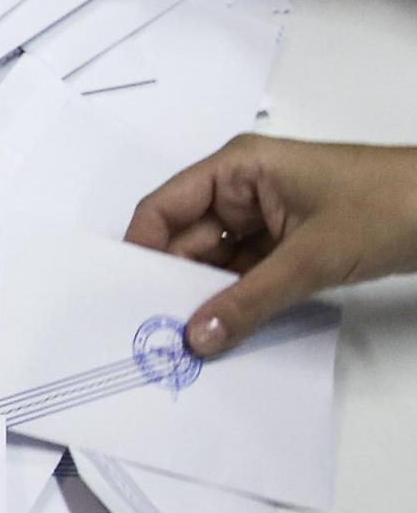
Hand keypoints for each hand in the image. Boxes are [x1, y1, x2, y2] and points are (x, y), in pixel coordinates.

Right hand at [124, 134, 416, 352]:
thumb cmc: (388, 206)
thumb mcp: (312, 257)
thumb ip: (249, 301)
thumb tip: (195, 341)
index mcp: (239, 169)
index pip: (164, 208)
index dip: (139, 251)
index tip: (123, 300)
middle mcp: (245, 189)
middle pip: (186, 239)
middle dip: (172, 284)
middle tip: (152, 335)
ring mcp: (270, 217)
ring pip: (217, 262)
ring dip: (206, 297)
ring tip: (183, 343)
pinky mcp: (293, 243)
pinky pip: (249, 274)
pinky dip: (238, 300)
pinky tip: (223, 332)